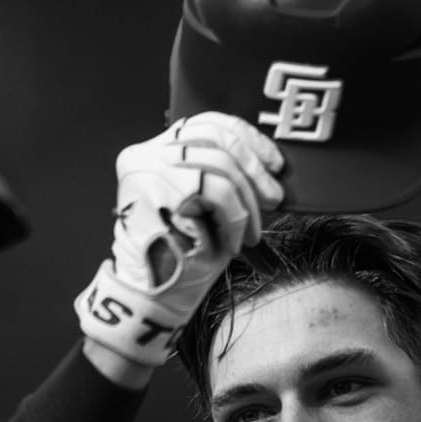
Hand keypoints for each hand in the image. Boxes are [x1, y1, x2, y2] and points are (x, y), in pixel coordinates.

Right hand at [74, 113, 284, 369]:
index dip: (248, 138)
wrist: (154, 298)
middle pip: (216, 137)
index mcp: (156, 150)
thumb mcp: (208, 207)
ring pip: (220, 164)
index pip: (208, 123)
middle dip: (255, 168)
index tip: (274, 162)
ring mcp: (147, 169)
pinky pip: (216, 191)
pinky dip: (233, 219)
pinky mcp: (156, 190)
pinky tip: (231, 243)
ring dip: (245, 203)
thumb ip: (225, 177)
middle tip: (274, 199)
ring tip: (250, 233)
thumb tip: (270, 166)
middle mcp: (146, 153)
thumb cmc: (185, 257)